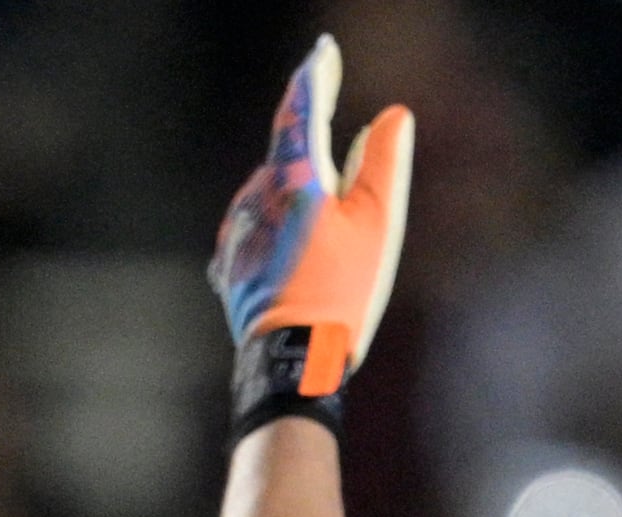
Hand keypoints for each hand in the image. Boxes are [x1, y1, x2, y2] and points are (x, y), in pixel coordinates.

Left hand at [212, 38, 417, 404]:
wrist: (293, 361)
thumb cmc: (342, 294)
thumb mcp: (378, 227)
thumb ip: (385, 165)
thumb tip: (391, 116)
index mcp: (294, 177)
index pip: (303, 109)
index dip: (317, 75)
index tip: (324, 51)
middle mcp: (256, 192)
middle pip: (289, 157)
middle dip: (315, 159)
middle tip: (344, 195)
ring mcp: (237, 227)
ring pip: (271, 195)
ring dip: (297, 203)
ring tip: (326, 248)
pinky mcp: (229, 261)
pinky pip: (256, 230)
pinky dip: (277, 234)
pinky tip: (296, 264)